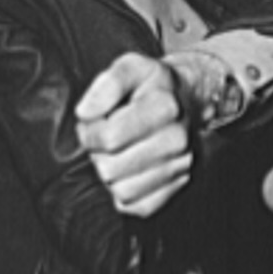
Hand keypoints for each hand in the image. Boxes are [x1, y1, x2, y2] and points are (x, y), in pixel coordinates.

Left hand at [75, 52, 202, 217]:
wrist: (187, 98)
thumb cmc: (151, 85)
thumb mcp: (130, 66)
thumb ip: (106, 84)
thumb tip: (85, 112)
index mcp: (165, 106)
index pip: (108, 138)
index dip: (90, 132)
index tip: (95, 121)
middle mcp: (178, 139)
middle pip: (111, 169)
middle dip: (98, 154)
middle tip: (104, 138)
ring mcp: (181, 165)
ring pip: (123, 192)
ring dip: (111, 175)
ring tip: (117, 153)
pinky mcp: (179, 186)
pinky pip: (138, 207)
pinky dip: (126, 192)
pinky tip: (129, 169)